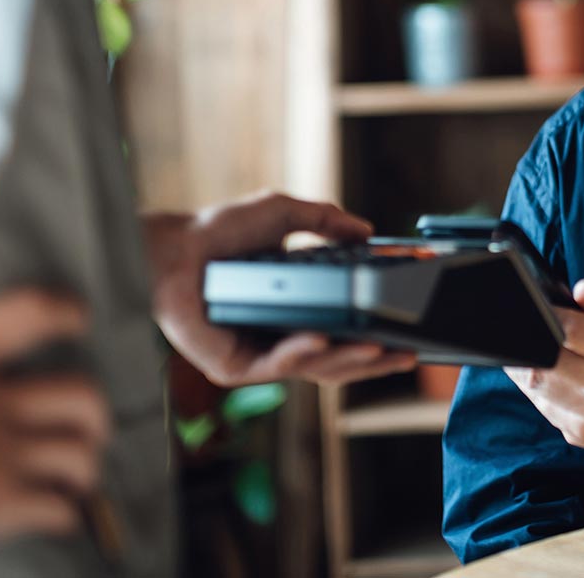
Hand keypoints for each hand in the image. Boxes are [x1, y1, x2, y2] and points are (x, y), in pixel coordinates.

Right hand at [0, 289, 109, 543]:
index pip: (26, 313)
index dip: (58, 312)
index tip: (78, 318)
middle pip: (81, 394)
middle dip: (94, 417)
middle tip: (86, 432)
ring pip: (79, 453)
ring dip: (83, 470)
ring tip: (71, 480)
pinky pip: (59, 507)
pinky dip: (64, 514)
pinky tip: (54, 516)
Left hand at [146, 192, 417, 386]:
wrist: (173, 244)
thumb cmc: (220, 229)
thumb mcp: (284, 214)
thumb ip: (326, 221)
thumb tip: (367, 230)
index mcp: (298, 309)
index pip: (346, 332)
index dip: (378, 335)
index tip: (410, 334)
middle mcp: (281, 337)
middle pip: (339, 361)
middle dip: (376, 361)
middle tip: (408, 355)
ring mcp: (258, 355)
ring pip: (313, 370)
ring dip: (349, 361)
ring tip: (377, 350)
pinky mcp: (233, 366)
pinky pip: (274, 367)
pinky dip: (301, 353)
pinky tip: (320, 340)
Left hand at [506, 280, 583, 454]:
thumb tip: (579, 289)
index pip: (573, 330)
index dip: (548, 317)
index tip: (538, 309)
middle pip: (545, 365)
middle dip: (529, 347)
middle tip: (526, 333)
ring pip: (537, 388)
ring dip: (530, 368)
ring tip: (538, 354)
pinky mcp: (578, 434)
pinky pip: (544, 407)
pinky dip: (540, 390)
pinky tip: (553, 379)